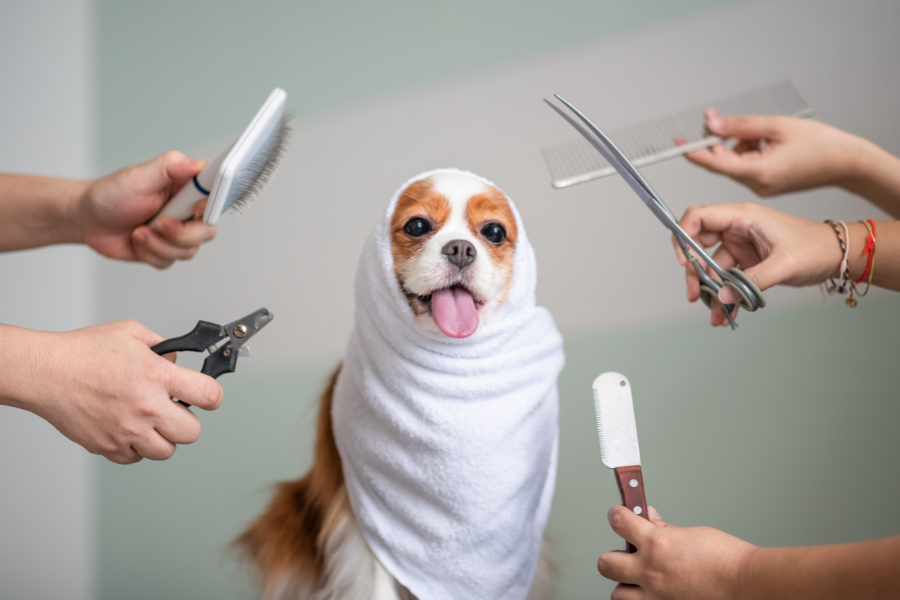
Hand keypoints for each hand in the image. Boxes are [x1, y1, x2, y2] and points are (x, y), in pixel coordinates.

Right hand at [5, 320, 223, 463]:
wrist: (46, 372)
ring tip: (150, 421)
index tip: (209, 396)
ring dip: (164, 438)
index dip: (213, 396)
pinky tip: (128, 428)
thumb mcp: (132, 333)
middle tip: (175, 411)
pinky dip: (136, 447)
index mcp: (157, 376)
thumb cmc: (84, 351)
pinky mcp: (108, 447)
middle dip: (189, 422)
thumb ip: (163, 347)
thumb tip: (178, 362)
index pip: (208, 395)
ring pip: (166, 451)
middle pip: (193, 433)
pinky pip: (135, 458)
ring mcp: (127, 430)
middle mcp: (145, 406)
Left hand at [77, 151, 216, 267]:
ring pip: (188, 251)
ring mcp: (178, 233)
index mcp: (187, 189)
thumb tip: (197, 164)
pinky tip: (137, 240)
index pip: (216, 198)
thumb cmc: (111, 194)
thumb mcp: (140, 175)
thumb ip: (171, 166)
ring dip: (158, 244)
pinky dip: (149, 253)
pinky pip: (170, 261)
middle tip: (158, 224)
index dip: (210, 208)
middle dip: (180, 234)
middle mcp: (187, 212)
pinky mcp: (166, 250)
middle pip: (207, 232)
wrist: (88, 219)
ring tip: (139, 231)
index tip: (194, 211)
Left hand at [597, 505, 755, 599]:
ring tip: (638, 579)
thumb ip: (664, 529)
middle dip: (613, 555)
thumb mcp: (691, 534)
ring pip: (618, 594)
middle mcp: (650, 571)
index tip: (617, 514)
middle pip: (605, 563)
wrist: (747, 584)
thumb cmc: (727, 559)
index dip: (616, 515)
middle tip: (626, 553)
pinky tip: (653, 594)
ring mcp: (656, 597)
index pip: (618, 522)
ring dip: (625, 585)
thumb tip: (649, 519)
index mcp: (656, 544)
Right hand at [673, 203, 843, 326]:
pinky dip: (724, 295)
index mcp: (743, 217)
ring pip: (711, 267)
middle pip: (698, 245)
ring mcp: (741, 245)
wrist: (836, 256)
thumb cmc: (816, 247)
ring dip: (710, 290)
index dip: (684, 236)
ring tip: (715, 311)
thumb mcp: (784, 264)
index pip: (699, 217)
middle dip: (693, 271)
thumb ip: (751, 281)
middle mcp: (737, 228)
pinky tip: (725, 311)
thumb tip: (723, 296)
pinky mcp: (746, 261)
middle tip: (695, 294)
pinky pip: (726, 278)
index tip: (685, 261)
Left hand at [681, 109, 864, 196]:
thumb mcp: (777, 126)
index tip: (678, 143)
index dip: (695, 152)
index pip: (716, 163)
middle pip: (723, 161)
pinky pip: (747, 165)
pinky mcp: (765, 183)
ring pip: (735, 161)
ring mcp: (761, 186)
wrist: (847, 162)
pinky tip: (769, 142)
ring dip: (740, 143)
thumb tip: (711, 125)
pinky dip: (750, 150)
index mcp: (759, 172)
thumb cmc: (821, 144)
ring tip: (766, 133)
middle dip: (720, 139)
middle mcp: (757, 184)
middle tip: (716, 117)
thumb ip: (740, 125)